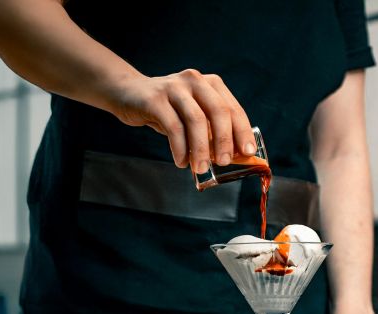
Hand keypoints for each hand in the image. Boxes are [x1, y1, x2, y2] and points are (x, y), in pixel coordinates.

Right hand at [111, 69, 255, 172]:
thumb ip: (210, 131)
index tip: (248, 152)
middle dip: (224, 140)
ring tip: (201, 168)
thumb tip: (232, 157)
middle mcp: (195, 81)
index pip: (233, 109)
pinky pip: (173, 126)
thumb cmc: (168, 110)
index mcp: (211, 84)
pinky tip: (181, 161)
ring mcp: (174, 87)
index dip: (242, 132)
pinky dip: (179, 148)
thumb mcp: (193, 116)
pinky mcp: (155, 98)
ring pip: (195, 120)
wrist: (129, 94)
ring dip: (200, 149)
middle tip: (225, 162)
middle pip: (218, 111)